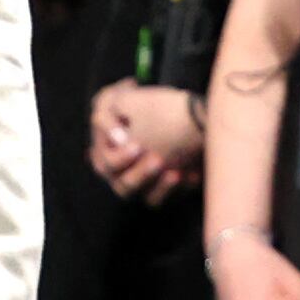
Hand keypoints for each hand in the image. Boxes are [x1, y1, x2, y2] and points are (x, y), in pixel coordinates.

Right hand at [88, 82, 201, 200]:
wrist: (183, 109)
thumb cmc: (147, 104)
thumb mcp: (122, 100)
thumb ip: (106, 115)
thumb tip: (118, 136)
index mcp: (108, 156)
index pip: (106, 165)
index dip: (118, 158)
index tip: (137, 146)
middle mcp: (125, 174)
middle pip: (126, 186)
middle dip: (141, 174)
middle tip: (158, 160)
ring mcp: (150, 183)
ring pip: (149, 198)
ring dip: (161, 187)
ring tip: (175, 174)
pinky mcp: (171, 188)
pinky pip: (175, 198)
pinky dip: (182, 189)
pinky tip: (192, 174)